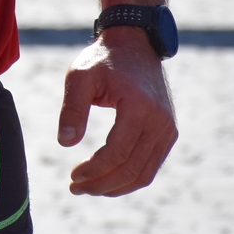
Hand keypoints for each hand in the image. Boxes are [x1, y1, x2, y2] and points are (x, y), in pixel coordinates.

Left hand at [57, 28, 176, 195]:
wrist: (134, 44)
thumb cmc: (102, 60)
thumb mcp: (80, 77)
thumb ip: (72, 108)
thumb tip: (65, 143)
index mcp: (139, 107)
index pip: (117, 154)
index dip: (93, 171)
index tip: (72, 176)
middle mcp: (160, 122)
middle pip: (131, 169)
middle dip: (101, 184)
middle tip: (75, 188)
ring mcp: (168, 129)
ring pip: (144, 174)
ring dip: (115, 187)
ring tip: (88, 188)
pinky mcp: (168, 133)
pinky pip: (151, 166)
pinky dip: (130, 178)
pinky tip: (107, 180)